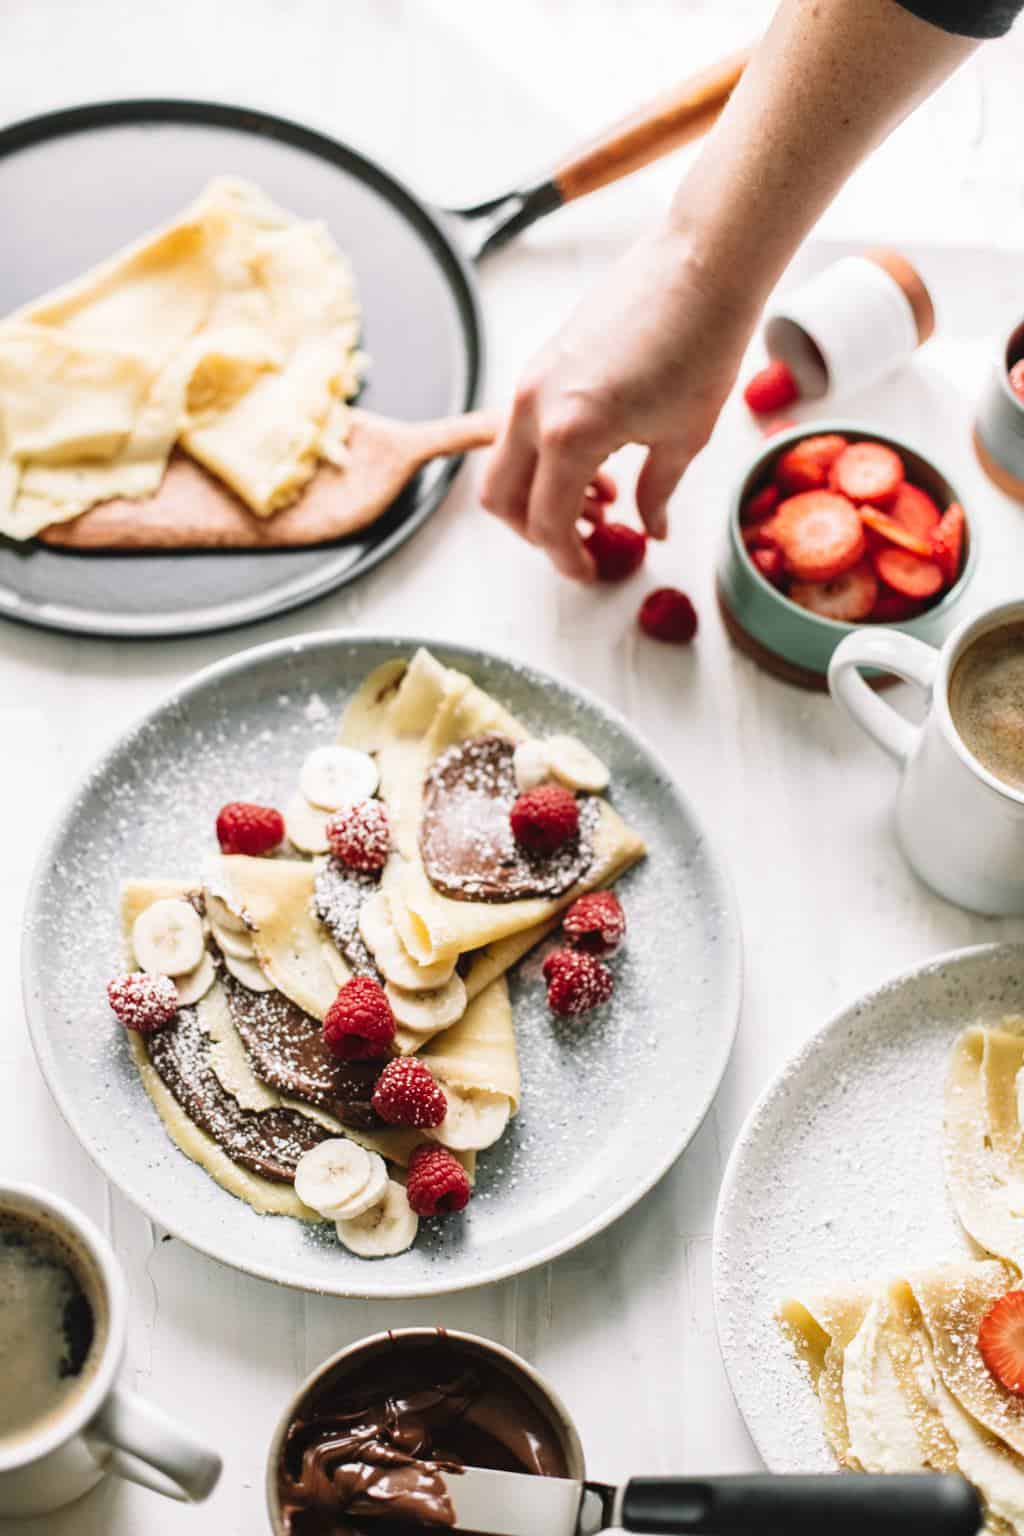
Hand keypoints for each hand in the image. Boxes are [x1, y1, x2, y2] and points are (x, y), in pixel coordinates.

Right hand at [480, 223, 758, 579]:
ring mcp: (531, 379)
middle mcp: (534, 407)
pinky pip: (521, 426)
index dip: (566, 558)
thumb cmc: (702, 344)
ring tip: (600, 497)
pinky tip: (597, 457)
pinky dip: (543, 457)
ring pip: (504, 462)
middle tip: (583, 541)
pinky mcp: (540, 361)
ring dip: (539, 493)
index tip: (588, 573)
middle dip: (535, 532)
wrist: (702, 262)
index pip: (547, 522)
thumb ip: (657, 494)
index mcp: (569, 434)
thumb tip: (651, 530)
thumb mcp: (684, 437)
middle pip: (501, 499)